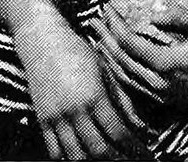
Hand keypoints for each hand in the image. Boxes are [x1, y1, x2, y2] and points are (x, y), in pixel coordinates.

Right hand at [14, 11, 144, 158]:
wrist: (42, 38)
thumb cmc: (76, 50)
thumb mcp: (103, 68)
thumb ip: (119, 97)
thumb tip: (138, 125)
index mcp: (94, 95)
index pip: (118, 132)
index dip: (134, 149)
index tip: (145, 154)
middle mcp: (74, 109)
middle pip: (99, 150)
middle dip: (117, 160)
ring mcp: (56, 117)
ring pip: (76, 156)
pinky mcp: (42, 119)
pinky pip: (54, 151)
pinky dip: (68, 160)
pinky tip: (81, 159)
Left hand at [95, 4, 187, 111]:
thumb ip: (177, 16)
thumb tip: (152, 13)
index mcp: (166, 63)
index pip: (129, 42)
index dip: (115, 24)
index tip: (106, 8)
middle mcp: (159, 83)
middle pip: (121, 60)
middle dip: (104, 38)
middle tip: (93, 21)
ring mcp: (161, 95)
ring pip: (124, 77)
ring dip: (108, 56)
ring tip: (98, 38)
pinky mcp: (165, 102)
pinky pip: (133, 88)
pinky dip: (119, 72)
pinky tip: (115, 61)